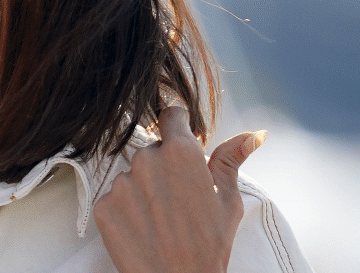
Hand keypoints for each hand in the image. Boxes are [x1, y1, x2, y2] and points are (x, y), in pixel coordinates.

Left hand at [92, 106, 265, 272]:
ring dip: (143, 189)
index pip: (171, 116)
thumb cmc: (210, 245)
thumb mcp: (229, 201)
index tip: (182, 143)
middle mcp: (147, 160)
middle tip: (178, 199)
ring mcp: (122, 183)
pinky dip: (126, 210)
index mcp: (181, 152)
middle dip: (164, 166)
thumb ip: (231, 160)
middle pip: (152, 149)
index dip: (179, 128)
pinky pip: (114, 197)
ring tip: (162, 219)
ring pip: (132, 174)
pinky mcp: (104, 205)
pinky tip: (144, 228)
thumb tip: (255, 135)